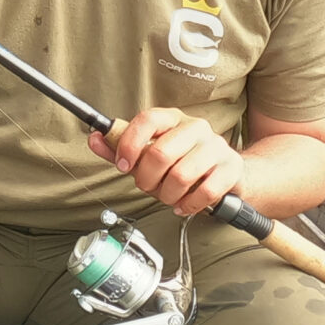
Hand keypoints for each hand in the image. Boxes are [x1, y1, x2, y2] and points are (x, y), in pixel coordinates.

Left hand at [87, 108, 244, 216]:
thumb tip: (94, 138)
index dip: (129, 144)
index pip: (147, 120)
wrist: (228, 172)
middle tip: (147, 186)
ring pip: (181, 175)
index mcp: (173, 118)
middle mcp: (195, 127)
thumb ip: (120, 147)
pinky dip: (189, 205)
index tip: (122, 165)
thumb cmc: (183, 161)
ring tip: (167, 196)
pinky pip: (205, 192)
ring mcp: (216, 147)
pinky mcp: (231, 169)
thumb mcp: (150, 152)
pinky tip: (183, 205)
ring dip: (167, 195)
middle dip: (146, 179)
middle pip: (160, 153)